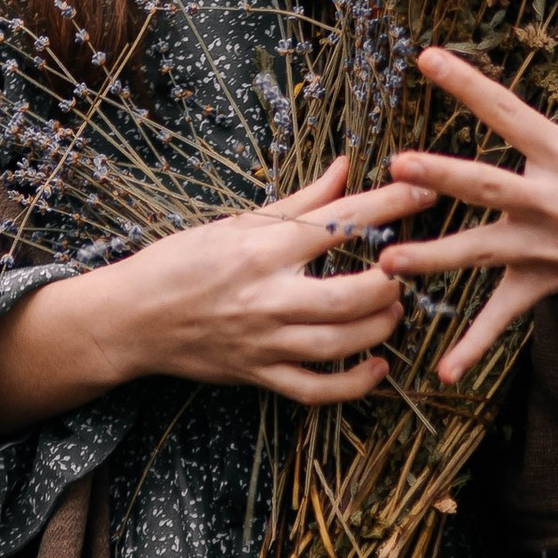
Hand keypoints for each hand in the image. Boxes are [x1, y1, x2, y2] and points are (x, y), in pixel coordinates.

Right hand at [0, 155, 422, 436]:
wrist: (131, 319)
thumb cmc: (182, 261)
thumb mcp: (238, 221)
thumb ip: (300, 201)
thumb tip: (347, 167)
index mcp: (263, 248)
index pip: (342, 222)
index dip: (391, 207)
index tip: (426, 193)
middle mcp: (268, 296)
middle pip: (354, 294)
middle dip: (394, 280)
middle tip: (409, 266)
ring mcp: (265, 341)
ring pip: (343, 343)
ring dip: (381, 326)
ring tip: (395, 309)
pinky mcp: (259, 375)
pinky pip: (316, 390)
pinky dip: (354, 383)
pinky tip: (377, 366)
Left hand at [378, 0, 557, 385]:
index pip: (508, 113)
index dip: (469, 85)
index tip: (426, 58)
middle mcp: (551, 204)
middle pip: (487, 187)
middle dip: (443, 178)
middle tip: (397, 167)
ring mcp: (544, 249)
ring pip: (480, 254)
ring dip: (434, 260)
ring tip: (385, 262)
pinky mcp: (544, 284)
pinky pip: (504, 318)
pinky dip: (476, 346)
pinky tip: (442, 373)